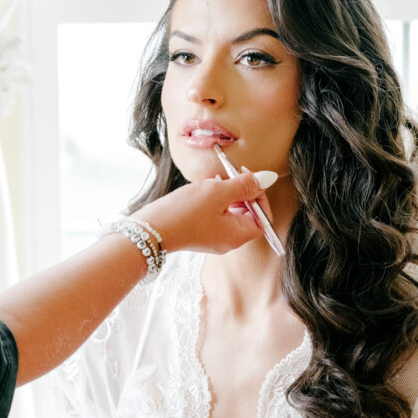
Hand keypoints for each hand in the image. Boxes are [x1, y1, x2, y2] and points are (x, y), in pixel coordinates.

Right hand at [130, 171, 277, 255]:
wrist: (150, 231)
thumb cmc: (184, 213)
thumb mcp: (218, 192)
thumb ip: (244, 185)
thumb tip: (267, 178)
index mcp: (238, 235)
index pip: (263, 218)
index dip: (260, 197)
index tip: (248, 179)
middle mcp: (229, 241)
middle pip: (248, 215)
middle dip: (242, 193)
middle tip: (229, 176)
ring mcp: (214, 239)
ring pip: (231, 213)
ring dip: (227, 194)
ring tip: (213, 182)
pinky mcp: (200, 234)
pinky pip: (216, 215)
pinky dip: (214, 201)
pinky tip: (203, 189)